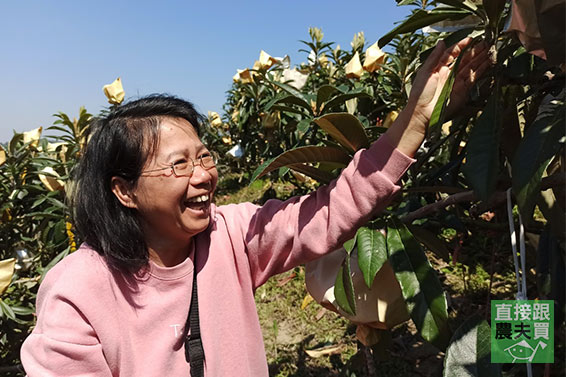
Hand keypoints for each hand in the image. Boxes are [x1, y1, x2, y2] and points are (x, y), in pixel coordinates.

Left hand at [385, 38, 490, 156]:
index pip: (452, 53)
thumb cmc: (420, 93)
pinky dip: (481, 70)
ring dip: (481, 59)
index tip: (471, 39)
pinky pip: (474, 78)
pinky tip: (488, 62)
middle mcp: (449, 73)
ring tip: (491, 50)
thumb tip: (442, 41)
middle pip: (464, 59)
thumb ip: (434, 57)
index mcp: (438, 67)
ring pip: (471, 67)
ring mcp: (456, 82)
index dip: (461, 46)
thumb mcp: (425, 72)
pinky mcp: (463, 91)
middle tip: (487, 42)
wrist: (423, 113)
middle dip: (475, 51)